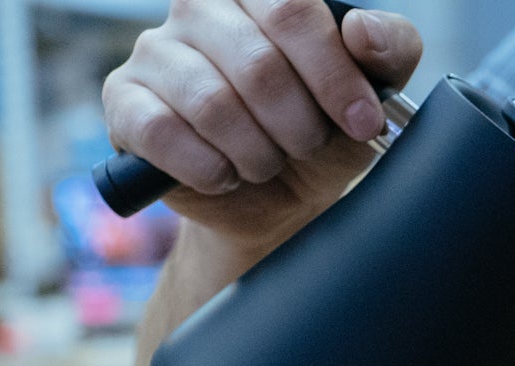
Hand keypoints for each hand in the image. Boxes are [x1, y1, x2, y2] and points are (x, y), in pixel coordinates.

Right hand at [102, 0, 421, 242]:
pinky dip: (211, 168)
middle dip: (300, 125)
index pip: (292, 8)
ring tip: (268, 161)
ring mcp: (155, 52)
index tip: (363, 122)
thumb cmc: (323, 129)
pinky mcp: (125, 101)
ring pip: (213, 103)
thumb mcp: (371, 94)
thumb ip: (388, 50)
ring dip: (259, 153)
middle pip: (258, 64)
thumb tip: (362, 30)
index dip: (333, 74)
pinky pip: (163, 132)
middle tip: (308, 145)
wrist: (281, 197)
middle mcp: (198, 7)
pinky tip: (227, 173)